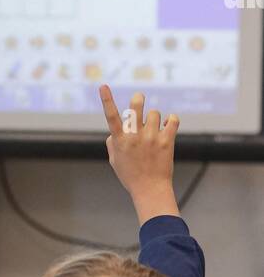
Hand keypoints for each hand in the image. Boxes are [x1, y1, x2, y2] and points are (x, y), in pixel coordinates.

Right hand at [99, 84, 180, 224]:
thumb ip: (112, 143)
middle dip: (138, 99)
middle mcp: (135, 136)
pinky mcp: (167, 141)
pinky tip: (167, 126)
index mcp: (120, 140)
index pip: (111, 116)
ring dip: (154, 118)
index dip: (106, 99)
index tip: (103, 86)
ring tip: (155, 129)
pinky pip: (173, 119)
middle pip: (136, 106)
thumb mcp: (114, 161)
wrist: (150, 190)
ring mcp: (152, 138)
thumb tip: (114, 131)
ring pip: (155, 113)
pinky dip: (171, 120)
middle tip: (139, 98)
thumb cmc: (130, 176)